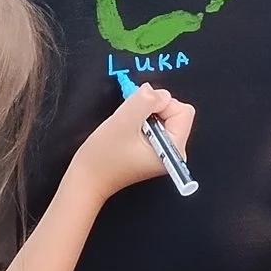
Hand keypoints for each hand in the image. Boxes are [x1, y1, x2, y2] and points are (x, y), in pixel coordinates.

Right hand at [64, 84, 194, 203]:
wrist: (88, 177)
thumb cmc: (103, 157)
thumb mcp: (124, 120)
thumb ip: (146, 100)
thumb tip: (158, 93)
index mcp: (175, 148)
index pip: (183, 110)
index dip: (160, 105)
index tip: (139, 116)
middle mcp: (175, 151)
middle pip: (175, 111)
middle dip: (152, 109)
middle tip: (132, 122)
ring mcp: (165, 150)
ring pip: (163, 114)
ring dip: (143, 115)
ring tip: (128, 129)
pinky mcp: (155, 147)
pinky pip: (155, 122)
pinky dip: (140, 121)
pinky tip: (128, 132)